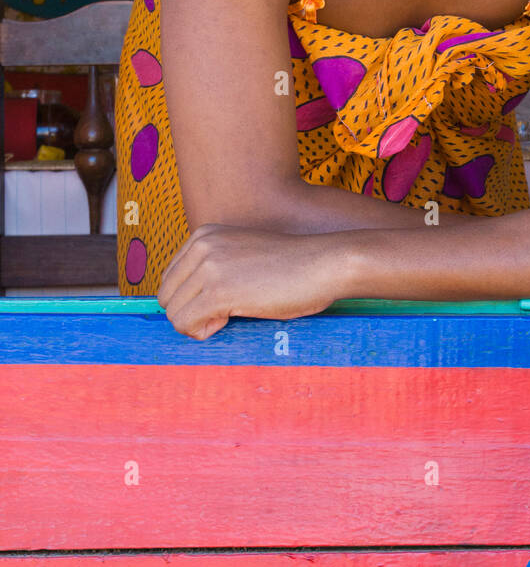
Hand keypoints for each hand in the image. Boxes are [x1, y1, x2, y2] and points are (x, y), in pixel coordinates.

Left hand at [157, 224, 349, 339]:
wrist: (324, 263)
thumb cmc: (291, 266)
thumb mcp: (242, 256)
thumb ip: (214, 268)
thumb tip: (186, 304)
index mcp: (204, 235)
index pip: (169, 278)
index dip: (191, 298)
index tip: (219, 301)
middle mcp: (201, 245)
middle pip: (166, 296)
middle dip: (190, 312)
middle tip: (225, 313)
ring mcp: (209, 267)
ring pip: (173, 312)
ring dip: (198, 323)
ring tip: (230, 315)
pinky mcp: (218, 291)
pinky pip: (186, 324)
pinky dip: (203, 331)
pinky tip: (231, 319)